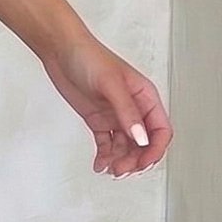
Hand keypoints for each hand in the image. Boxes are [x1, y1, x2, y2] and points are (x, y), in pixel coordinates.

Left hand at [38, 33, 171, 176]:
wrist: (60, 51)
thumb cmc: (88, 57)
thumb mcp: (111, 85)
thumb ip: (127, 112)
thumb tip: (141, 138)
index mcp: (145, 96)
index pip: (161, 130)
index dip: (155, 149)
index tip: (142, 163)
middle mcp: (133, 108)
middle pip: (144, 143)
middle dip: (135, 159)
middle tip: (121, 170)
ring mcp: (115, 115)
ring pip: (126, 147)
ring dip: (120, 160)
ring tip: (109, 169)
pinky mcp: (98, 120)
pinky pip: (107, 144)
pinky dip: (105, 156)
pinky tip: (100, 164)